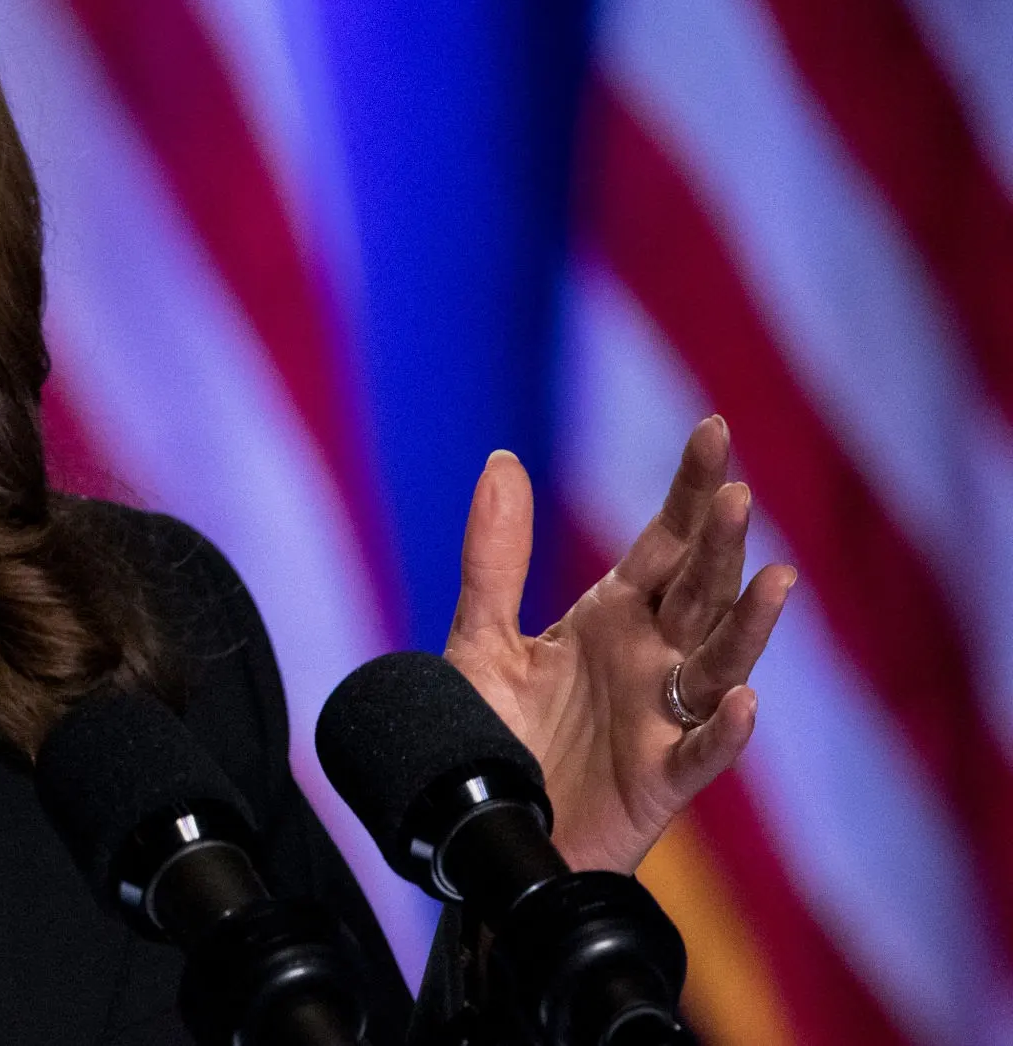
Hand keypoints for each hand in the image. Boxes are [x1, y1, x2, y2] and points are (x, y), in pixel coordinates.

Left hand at [441, 417, 792, 873]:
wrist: (480, 827)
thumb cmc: (490, 736)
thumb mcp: (482, 638)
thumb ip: (494, 557)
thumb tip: (501, 459)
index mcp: (613, 616)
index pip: (664, 541)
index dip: (690, 488)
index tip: (714, 428)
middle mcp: (650, 658)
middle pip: (700, 591)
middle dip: (719, 545)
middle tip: (737, 494)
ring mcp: (663, 718)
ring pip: (720, 663)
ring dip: (749, 626)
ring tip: (777, 580)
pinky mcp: (661, 780)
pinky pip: (702, 752)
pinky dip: (725, 729)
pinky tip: (743, 701)